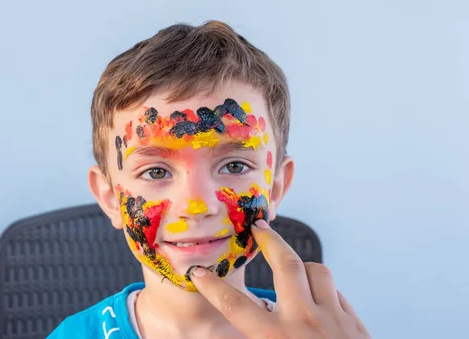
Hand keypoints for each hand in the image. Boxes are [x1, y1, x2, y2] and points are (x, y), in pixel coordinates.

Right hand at [189, 219, 369, 338]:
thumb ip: (253, 337)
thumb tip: (239, 326)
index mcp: (276, 338)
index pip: (234, 305)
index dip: (212, 286)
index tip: (199, 273)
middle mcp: (304, 323)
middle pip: (285, 265)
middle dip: (270, 240)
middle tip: (259, 227)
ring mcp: (334, 320)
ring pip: (317, 271)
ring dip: (301, 265)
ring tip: (289, 265)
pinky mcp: (355, 325)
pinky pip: (336, 293)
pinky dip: (323, 290)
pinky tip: (316, 298)